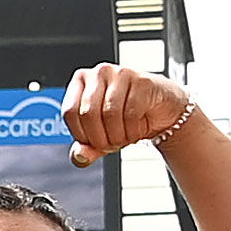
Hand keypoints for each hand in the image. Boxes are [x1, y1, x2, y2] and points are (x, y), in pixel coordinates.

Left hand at [59, 63, 200, 168]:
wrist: (160, 110)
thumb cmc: (125, 118)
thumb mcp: (101, 136)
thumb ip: (86, 148)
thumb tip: (79, 157)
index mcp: (81, 81)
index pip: (69, 112)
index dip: (81, 135)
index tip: (93, 144)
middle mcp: (98, 72)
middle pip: (88, 113)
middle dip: (100, 138)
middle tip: (111, 146)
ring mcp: (120, 74)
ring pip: (110, 113)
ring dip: (117, 136)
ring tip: (124, 139)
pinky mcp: (142, 81)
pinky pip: (131, 113)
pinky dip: (133, 131)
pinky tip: (136, 131)